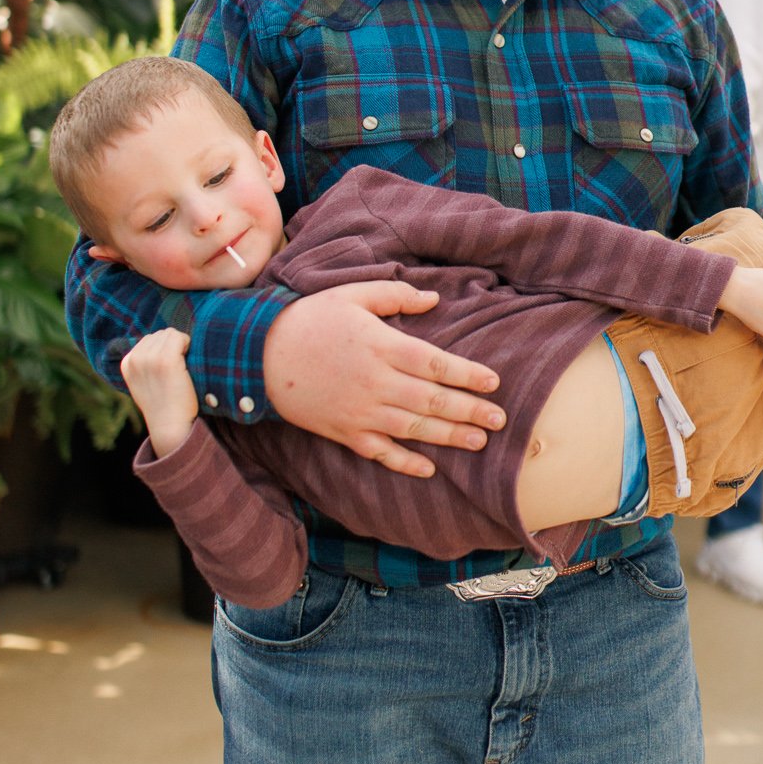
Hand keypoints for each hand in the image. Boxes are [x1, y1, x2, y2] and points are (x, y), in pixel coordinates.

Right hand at [121, 328, 199, 456]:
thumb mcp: (144, 383)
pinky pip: (180, 338)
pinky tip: (189, 363)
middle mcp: (135, 359)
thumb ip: (145, 363)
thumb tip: (158, 341)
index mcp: (127, 363)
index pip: (149, 339)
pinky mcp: (166, 360)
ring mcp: (150, 359)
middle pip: (160, 334)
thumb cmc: (163, 405)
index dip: (164, 350)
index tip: (168, 371)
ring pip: (170, 334)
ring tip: (182, 369)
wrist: (170, 426)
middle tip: (177, 370)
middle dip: (172, 346)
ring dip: (181, 346)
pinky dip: (188, 346)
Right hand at [263, 284, 503, 478]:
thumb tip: (434, 299)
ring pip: (414, 428)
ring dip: (449, 436)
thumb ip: (396, 295)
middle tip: (501, 419)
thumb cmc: (311, 319)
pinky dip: (405, 462)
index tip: (494, 383)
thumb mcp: (353, 294)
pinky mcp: (344, 432)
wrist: (261, 354)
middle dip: (470, 410)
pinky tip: (429, 469)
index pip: (436, 364)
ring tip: (478, 440)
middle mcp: (376, 382)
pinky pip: (380, 452)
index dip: (468, 375)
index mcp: (382, 346)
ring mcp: (360, 411)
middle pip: (433, 400)